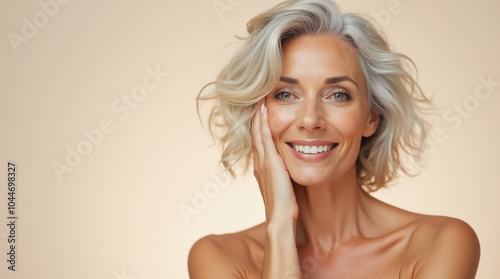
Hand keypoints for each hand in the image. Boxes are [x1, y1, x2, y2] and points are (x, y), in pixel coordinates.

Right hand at [251, 98, 298, 221]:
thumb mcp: (282, 185)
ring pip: (257, 132)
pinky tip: (265, 109)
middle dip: (256, 116)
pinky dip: (263, 122)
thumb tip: (289, 167)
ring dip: (258, 115)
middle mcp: (259, 162)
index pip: (258, 140)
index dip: (259, 125)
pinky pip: (264, 137)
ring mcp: (262, 161)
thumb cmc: (284, 206)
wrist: (280, 217)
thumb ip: (283, 173)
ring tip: (259, 98)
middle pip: (255, 133)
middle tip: (257, 98)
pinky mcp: (270, 162)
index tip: (261, 110)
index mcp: (261, 167)